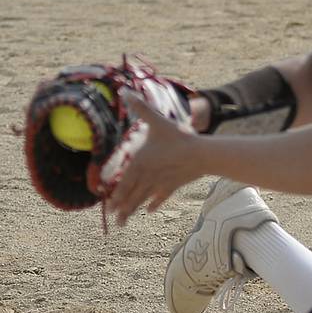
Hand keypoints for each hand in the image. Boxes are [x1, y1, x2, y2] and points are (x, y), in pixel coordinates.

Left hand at [106, 91, 202, 225]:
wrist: (201, 153)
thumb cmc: (177, 137)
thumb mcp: (157, 121)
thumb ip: (140, 108)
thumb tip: (125, 91)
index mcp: (139, 162)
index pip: (123, 184)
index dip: (115, 197)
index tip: (108, 208)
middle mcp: (147, 176)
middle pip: (131, 196)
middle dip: (122, 209)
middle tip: (115, 220)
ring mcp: (161, 182)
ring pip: (143, 199)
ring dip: (133, 210)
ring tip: (126, 221)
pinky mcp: (174, 184)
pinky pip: (162, 196)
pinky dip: (155, 203)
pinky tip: (150, 210)